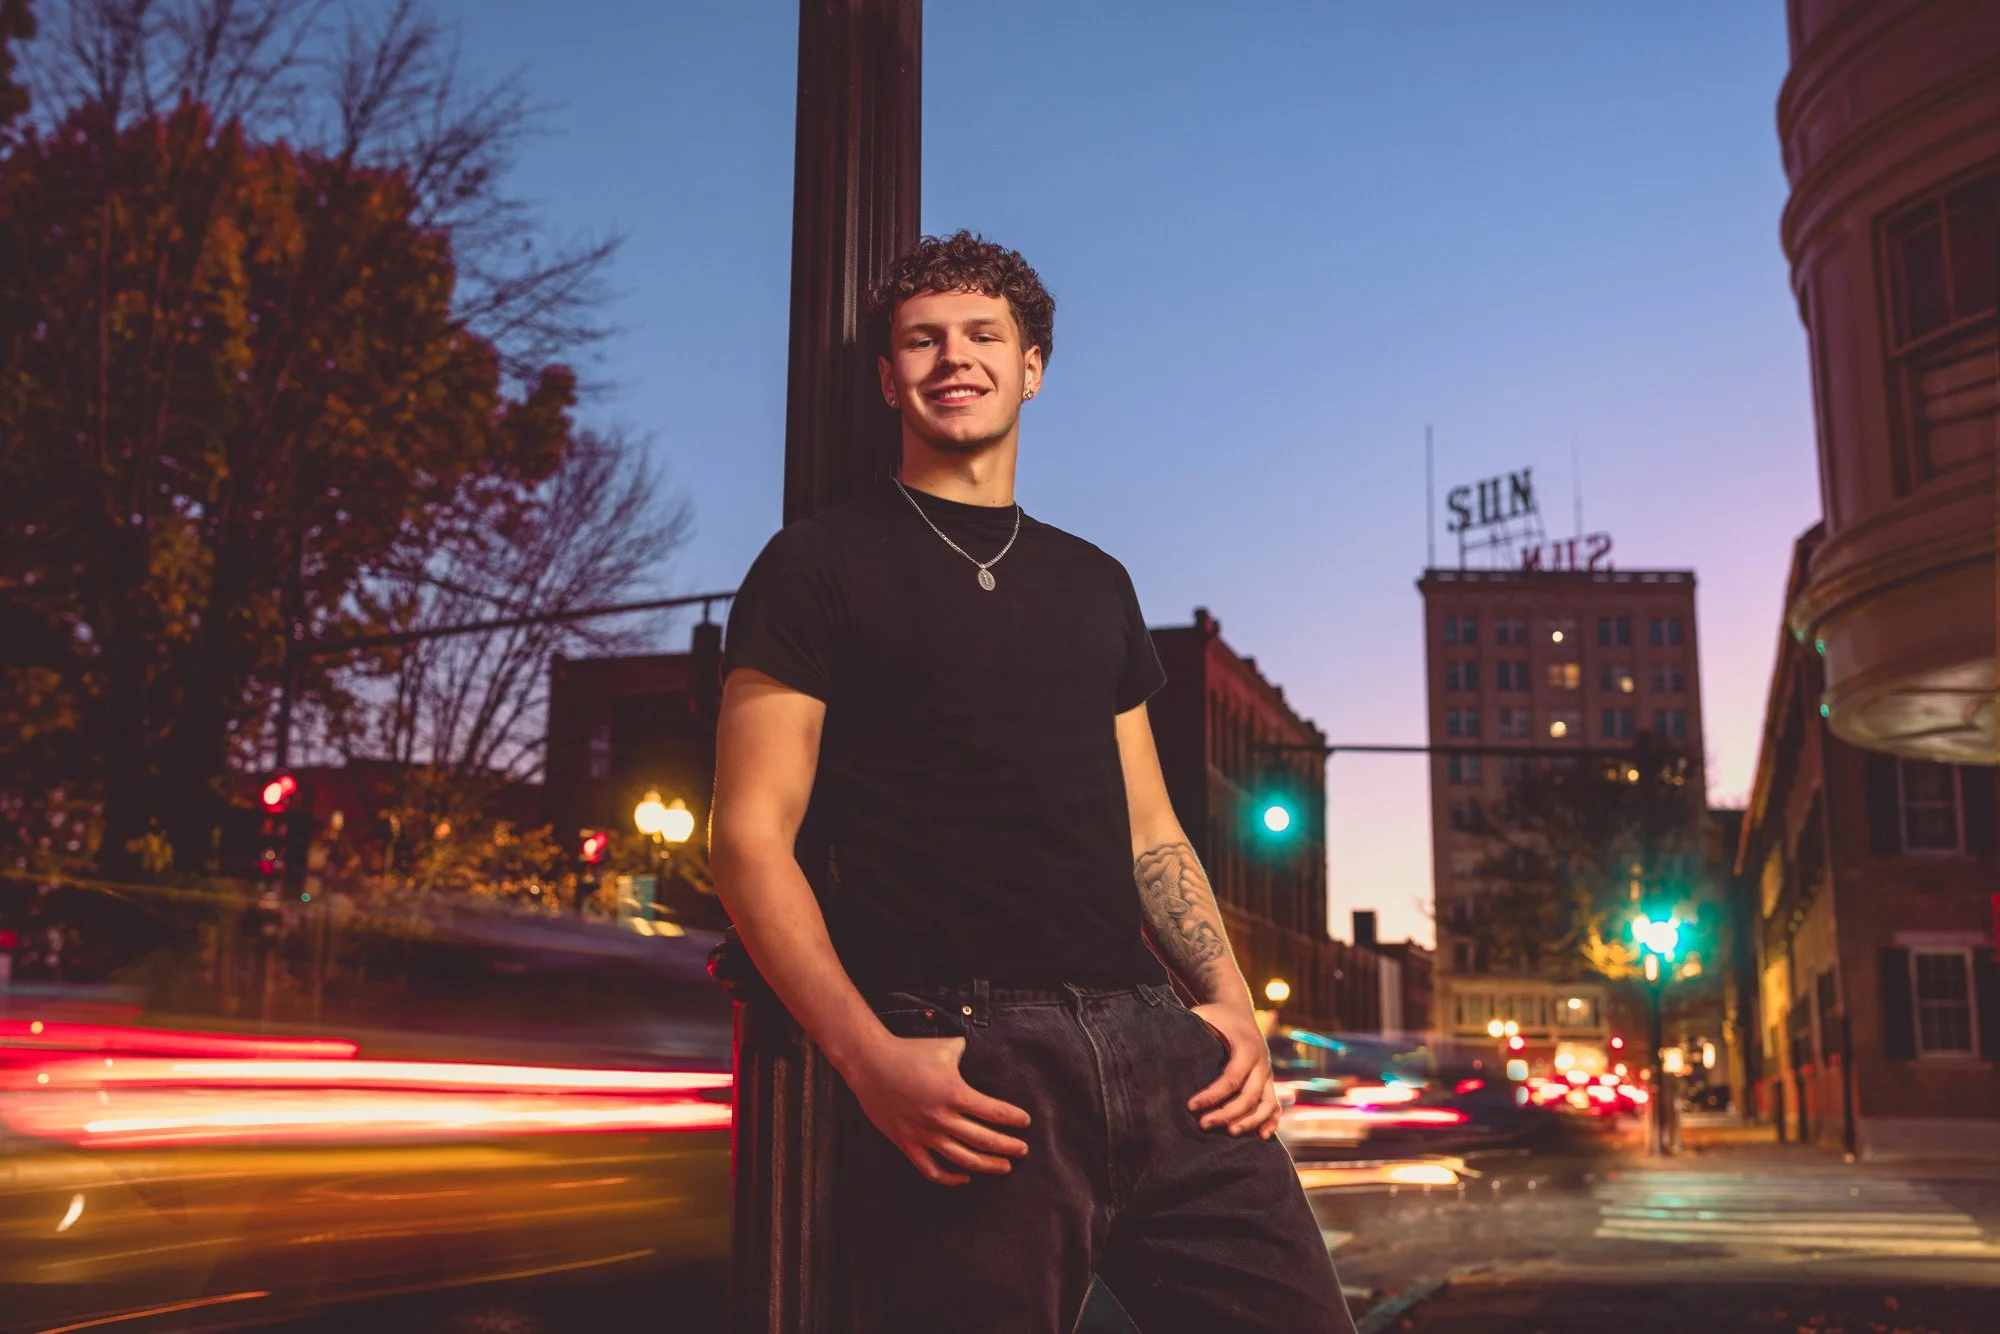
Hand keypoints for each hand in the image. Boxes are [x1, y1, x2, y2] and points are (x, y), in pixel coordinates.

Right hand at [844, 1032, 1031, 1185]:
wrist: (870, 1063)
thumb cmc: (909, 1052)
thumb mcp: (946, 1047)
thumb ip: (967, 1053)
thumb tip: (980, 1053)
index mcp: (955, 1093)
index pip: (995, 1113)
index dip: (1014, 1120)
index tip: (1025, 1123)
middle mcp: (942, 1118)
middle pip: (985, 1140)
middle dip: (1008, 1147)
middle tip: (1023, 1150)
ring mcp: (924, 1134)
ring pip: (963, 1159)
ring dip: (987, 1165)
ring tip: (1004, 1167)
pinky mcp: (907, 1143)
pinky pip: (932, 1169)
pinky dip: (950, 1178)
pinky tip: (964, 1176)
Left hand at [1187, 1002, 1279, 1138]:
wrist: (1238, 1009)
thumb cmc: (1215, 1016)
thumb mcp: (1203, 1015)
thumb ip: (1191, 1030)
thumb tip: (1166, 1050)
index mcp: (1246, 1046)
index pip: (1231, 1078)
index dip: (1212, 1096)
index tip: (1190, 1106)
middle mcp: (1261, 1061)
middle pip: (1249, 1095)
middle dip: (1227, 1113)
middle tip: (1203, 1125)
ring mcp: (1268, 1072)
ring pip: (1267, 1104)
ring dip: (1250, 1121)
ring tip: (1230, 1133)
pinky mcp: (1269, 1081)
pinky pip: (1275, 1105)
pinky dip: (1271, 1121)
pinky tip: (1261, 1137)